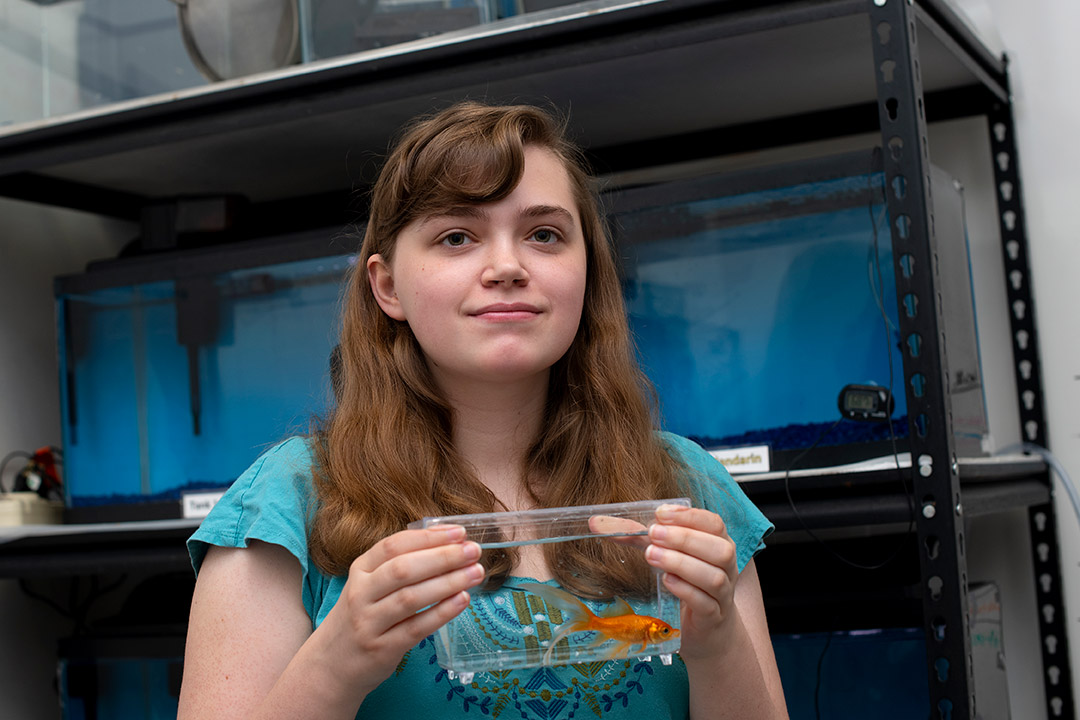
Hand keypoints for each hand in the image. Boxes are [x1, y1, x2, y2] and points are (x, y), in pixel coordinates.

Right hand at [323, 525, 484, 698]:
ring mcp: (369, 622)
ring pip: (411, 598)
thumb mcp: (369, 584)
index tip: (459, 532)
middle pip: (403, 569)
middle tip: (473, 551)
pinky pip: (416, 628)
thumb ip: (399, 564)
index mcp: (360, 569)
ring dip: (448, 582)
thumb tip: (447, 543)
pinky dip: (442, 612)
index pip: (394, 545)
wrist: (331, 665)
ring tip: (476, 573)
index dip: (428, 537)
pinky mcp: (382, 648)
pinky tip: (462, 600)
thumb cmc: (362, 616)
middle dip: (443, 557)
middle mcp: (361, 593)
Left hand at [644, 505, 738, 660]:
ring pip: (713, 576)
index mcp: (719, 543)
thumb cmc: (686, 582)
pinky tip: (666, 581)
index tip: (661, 513)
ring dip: (681, 563)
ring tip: (652, 555)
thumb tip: (596, 523)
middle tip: (653, 533)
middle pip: (718, 548)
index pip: (713, 523)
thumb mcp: (664, 554)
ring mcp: (723, 593)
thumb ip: (637, 537)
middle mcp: (727, 566)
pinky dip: (685, 590)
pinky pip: (705, 603)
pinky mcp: (713, 617)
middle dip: (684, 538)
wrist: (708, 629)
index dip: (689, 516)